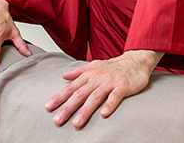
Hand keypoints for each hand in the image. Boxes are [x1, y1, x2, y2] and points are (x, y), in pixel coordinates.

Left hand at [45, 49, 163, 127]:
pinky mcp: (123, 86)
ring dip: (85, 111)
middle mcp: (97, 78)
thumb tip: (63, 76)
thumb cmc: (114, 66)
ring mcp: (110, 82)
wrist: (136, 60)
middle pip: (80, 94)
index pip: (71, 88)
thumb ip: (78, 72)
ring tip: (76, 123)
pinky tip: (104, 114)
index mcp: (89, 75)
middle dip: (67, 108)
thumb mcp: (94, 66)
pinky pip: (115, 96)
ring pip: (95, 97)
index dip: (59, 97)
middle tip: (57, 120)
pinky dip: (110, 105)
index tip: (48, 107)